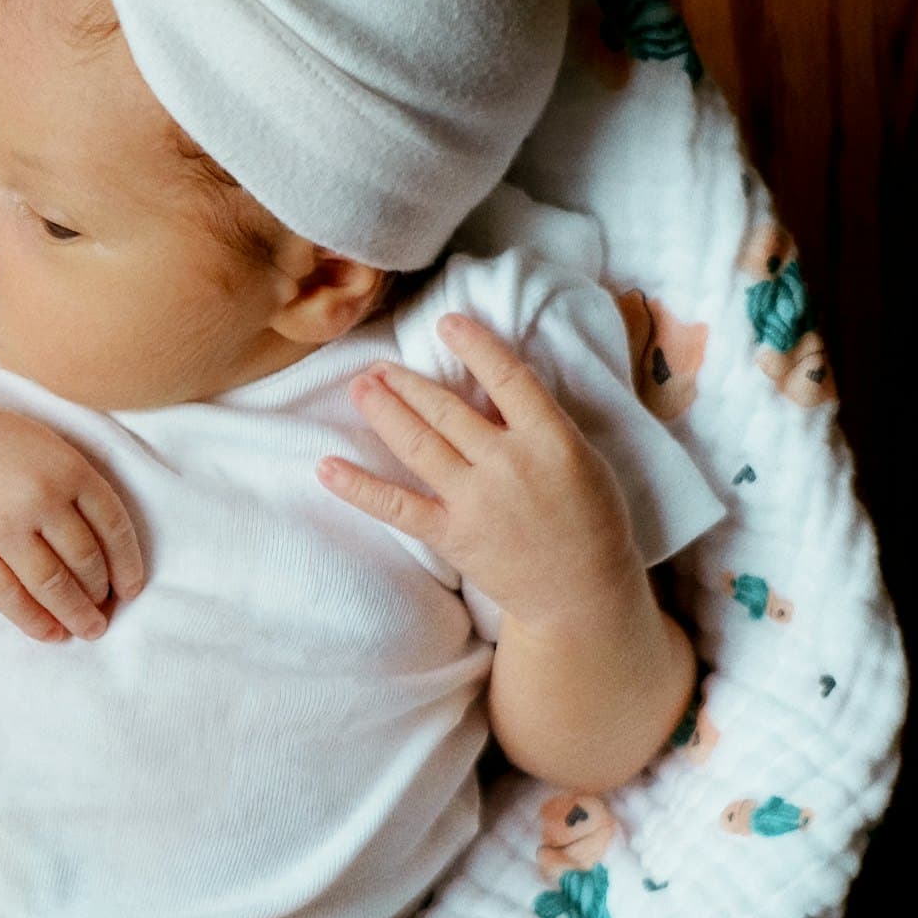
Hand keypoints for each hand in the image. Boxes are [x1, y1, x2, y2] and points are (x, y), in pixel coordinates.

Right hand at [0, 393, 144, 641]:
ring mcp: (3, 526)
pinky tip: (52, 633)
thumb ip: (81, 490)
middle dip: (100, 595)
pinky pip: (10, 597)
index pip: (114, 528)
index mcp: (70, 469)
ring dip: (76, 615)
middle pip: (86, 561)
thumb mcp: (50, 449)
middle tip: (104, 613)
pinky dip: (36, 622)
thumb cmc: (0, 447)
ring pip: (53, 585)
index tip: (131, 590)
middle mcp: (40, 497)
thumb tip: (110, 557)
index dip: (127, 566)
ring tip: (88, 629)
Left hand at [316, 313, 639, 629]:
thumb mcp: (582, 458)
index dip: (474, 346)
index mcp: (550, 439)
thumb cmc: (591, 520)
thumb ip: (538, 424)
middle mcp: (509, 463)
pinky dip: (359, 487)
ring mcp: (477, 501)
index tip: (447, 323)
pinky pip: (397, 506)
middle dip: (407, 383)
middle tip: (378, 365)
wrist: (583, 593)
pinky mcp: (453, 536)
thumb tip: (493, 387)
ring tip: (359, 387)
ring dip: (384, 411)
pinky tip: (326, 467)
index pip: (506, 378)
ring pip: (419, 444)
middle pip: (448, 410)